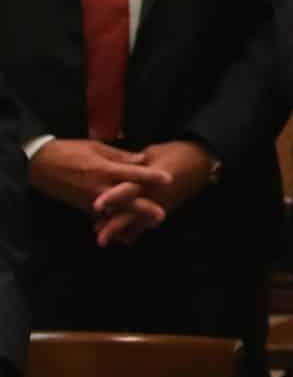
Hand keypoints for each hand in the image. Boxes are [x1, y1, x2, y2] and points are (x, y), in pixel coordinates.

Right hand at [29, 138, 169, 215]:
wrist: (40, 165)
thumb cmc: (70, 151)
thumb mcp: (96, 148)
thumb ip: (120, 156)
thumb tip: (142, 159)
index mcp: (103, 168)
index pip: (132, 173)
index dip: (151, 176)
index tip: (169, 178)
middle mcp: (98, 187)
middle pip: (126, 200)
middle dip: (143, 209)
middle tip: (162, 215)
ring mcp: (90, 199)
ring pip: (114, 213)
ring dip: (131, 219)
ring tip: (149, 224)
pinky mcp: (83, 207)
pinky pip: (102, 217)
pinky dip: (114, 222)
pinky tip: (127, 228)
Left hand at [90, 141, 217, 247]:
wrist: (201, 161)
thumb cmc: (176, 153)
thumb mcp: (153, 153)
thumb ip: (131, 163)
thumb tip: (111, 169)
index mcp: (152, 178)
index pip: (130, 189)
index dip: (114, 197)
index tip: (97, 206)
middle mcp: (157, 195)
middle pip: (134, 213)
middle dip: (116, 226)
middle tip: (99, 237)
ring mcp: (163, 204)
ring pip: (141, 223)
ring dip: (123, 231)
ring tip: (103, 238)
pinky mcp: (166, 209)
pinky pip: (148, 224)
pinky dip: (134, 231)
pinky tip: (121, 238)